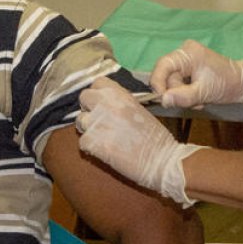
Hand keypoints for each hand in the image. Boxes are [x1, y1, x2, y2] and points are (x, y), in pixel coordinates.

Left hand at [76, 78, 200, 207]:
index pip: (97, 83)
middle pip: (84, 98)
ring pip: (80, 121)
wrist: (162, 160)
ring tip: (103, 139)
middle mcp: (106, 104)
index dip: (98, 94)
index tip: (103, 104)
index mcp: (120, 94)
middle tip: (99, 122)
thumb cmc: (155, 137)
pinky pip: (82, 142)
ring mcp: (98, 123)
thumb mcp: (139, 109)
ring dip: (89, 129)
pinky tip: (104, 151)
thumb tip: (106, 103)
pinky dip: (90, 148)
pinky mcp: (93, 143)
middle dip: (89, 109)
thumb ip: (121, 103)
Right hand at [150, 39, 242, 107]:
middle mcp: (185, 52)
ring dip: (182, 94)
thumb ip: (183, 96)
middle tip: (191, 102)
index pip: (163, 65)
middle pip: (167, 75)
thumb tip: (163, 99)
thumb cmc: (227, 85)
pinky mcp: (190, 67)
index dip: (158, 83)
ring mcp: (187, 59)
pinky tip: (198, 95)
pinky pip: (179, 81)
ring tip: (198, 100)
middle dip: (176, 91)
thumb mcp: (204, 93)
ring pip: (172, 80)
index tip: (161, 99)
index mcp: (188, 53)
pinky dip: (186, 91)